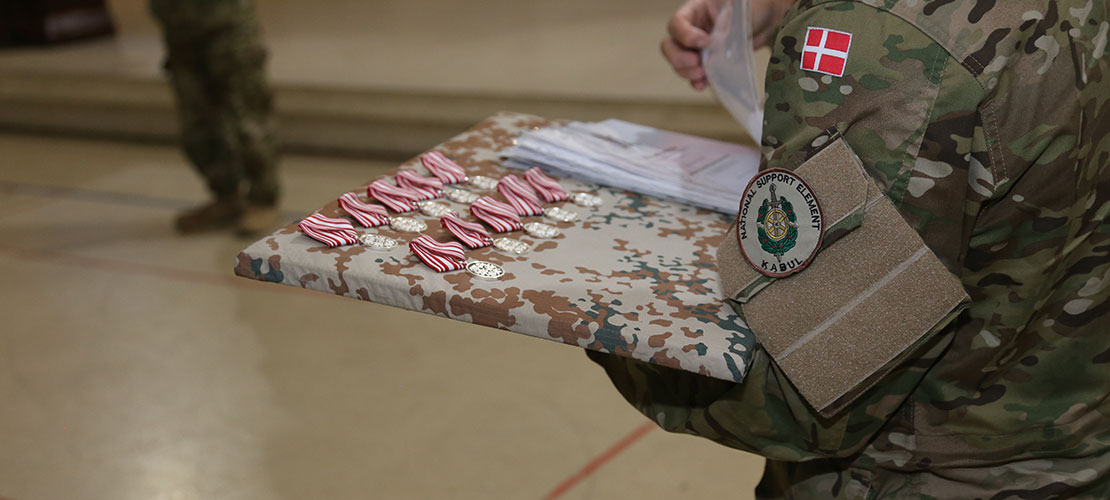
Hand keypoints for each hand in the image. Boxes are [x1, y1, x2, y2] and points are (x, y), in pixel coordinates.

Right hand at [661, 0, 793, 90]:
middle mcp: (692, 29)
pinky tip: (704, 84)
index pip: (677, 23)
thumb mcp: (738, 11)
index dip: (685, 35)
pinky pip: (695, 75)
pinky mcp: (708, 63)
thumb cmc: (754, 6)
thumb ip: (724, 28)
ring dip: (687, 72)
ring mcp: (698, 48)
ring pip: (679, 62)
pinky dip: (697, 81)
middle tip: (697, 64)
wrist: (769, 17)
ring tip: (702, 75)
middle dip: (679, 58)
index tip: (704, 41)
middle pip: (670, 45)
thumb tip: (714, 48)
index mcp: (696, 10)